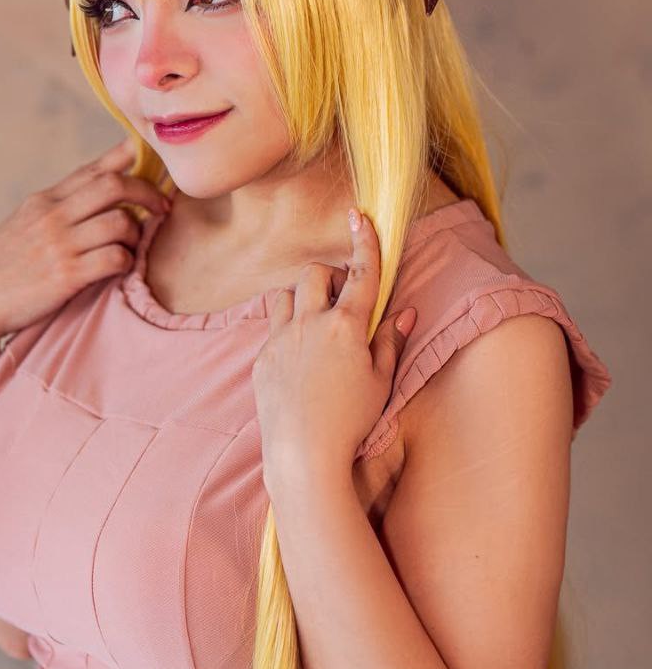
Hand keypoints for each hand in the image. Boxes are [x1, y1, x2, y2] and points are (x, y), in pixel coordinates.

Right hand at [0, 135, 170, 346]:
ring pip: (121, 221)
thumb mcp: (22, 229)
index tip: (149, 157)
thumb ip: (55, 213)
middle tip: (161, 208)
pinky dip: (127, 262)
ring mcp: (59, 245)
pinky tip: (121, 269)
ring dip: (136, 234)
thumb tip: (89, 203)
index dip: (126, 159)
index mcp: (43, 202)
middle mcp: (52, 216)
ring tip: (132, 247)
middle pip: (114, 185)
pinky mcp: (66, 275)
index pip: (92, 169)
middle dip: (147, 192)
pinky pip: (115, 258)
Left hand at [252, 208, 416, 486]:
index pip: (361, 272)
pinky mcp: (262, 359)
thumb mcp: (381, 383)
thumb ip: (390, 342)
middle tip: (342, 302)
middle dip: (329, 277)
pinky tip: (300, 366)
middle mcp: (310, 324)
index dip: (364, 241)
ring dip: (301, 300)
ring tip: (316, 329)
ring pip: (285, 297)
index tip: (359, 214)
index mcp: (346, 326)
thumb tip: (406, 313)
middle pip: (314, 274)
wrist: (302, 454)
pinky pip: (273, 331)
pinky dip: (288, 335)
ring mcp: (280, 340)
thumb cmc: (351, 422)